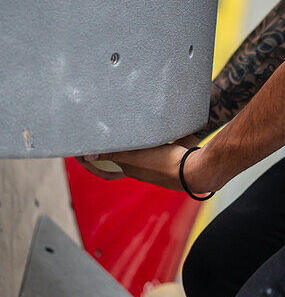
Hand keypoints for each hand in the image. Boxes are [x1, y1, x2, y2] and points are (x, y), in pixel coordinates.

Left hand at [75, 141, 215, 195]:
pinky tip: (146, 127)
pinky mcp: (167, 153)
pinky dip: (142, 137)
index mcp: (131, 170)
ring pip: (133, 151)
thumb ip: (114, 154)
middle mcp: (141, 168)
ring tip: (118, 128)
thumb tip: (88, 156)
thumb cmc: (164, 166)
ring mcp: (154, 162)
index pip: (104, 169)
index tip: (78, 156)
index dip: (91, 164)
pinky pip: (149, 144)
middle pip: (117, 159)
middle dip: (106, 150)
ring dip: (124, 141)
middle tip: (96, 138)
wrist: (195, 170)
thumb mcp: (135, 157)